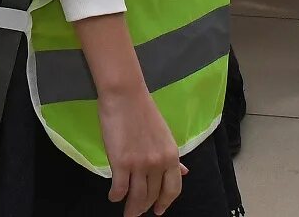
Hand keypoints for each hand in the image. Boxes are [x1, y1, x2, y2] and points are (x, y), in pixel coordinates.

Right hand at [96, 83, 186, 215]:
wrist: (125, 94)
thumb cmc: (143, 110)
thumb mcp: (164, 135)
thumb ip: (172, 157)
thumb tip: (184, 172)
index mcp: (171, 156)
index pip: (173, 189)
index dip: (166, 203)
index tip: (159, 211)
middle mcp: (158, 164)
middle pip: (153, 195)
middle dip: (145, 207)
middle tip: (137, 212)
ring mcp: (139, 164)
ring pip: (137, 196)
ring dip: (132, 208)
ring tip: (127, 212)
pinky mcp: (120, 162)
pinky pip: (120, 188)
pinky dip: (116, 196)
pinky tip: (113, 197)